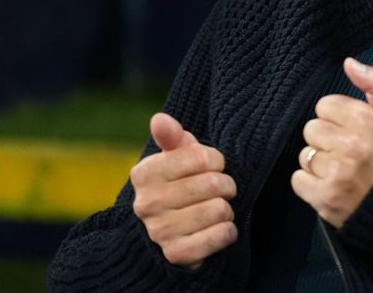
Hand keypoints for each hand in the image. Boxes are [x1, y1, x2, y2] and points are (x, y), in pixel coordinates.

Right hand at [130, 113, 237, 268]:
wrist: (169, 232)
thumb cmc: (178, 184)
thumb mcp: (175, 157)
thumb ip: (171, 137)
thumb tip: (159, 118)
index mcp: (144, 174)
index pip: (202, 157)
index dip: (217, 161)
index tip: (213, 166)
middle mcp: (147, 204)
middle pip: (214, 184)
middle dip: (225, 185)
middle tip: (220, 190)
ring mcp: (160, 232)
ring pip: (220, 209)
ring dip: (226, 209)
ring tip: (216, 209)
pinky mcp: (177, 254)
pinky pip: (221, 235)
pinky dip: (228, 231)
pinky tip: (218, 228)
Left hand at [292, 58, 372, 226]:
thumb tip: (349, 62)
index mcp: (368, 119)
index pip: (325, 106)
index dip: (338, 119)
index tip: (352, 132)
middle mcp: (352, 144)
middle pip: (311, 129)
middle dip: (326, 141)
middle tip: (347, 154)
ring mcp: (338, 172)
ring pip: (305, 155)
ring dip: (319, 165)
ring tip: (342, 173)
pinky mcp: (325, 197)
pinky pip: (298, 180)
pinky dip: (310, 186)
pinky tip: (331, 187)